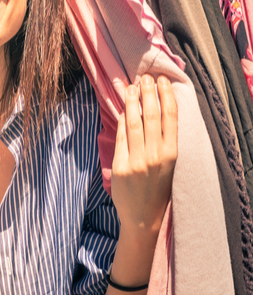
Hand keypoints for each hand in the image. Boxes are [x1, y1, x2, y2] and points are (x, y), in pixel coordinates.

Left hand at [111, 74, 176, 235]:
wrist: (143, 217)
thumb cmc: (157, 187)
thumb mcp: (167, 164)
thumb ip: (162, 141)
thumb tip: (153, 110)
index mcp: (172, 154)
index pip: (171, 118)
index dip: (166, 96)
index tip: (162, 80)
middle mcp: (157, 155)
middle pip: (152, 115)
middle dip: (148, 93)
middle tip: (144, 77)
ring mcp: (138, 160)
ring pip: (134, 122)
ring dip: (132, 101)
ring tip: (131, 86)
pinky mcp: (122, 166)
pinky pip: (121, 137)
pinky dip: (122, 120)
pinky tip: (123, 108)